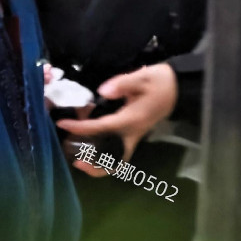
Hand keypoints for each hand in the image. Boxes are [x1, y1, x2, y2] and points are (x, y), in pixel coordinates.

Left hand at [57, 63, 177, 176]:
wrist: (177, 87)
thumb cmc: (159, 81)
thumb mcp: (143, 76)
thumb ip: (122, 83)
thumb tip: (103, 91)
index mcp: (131, 120)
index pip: (101, 128)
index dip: (81, 127)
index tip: (63, 124)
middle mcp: (133, 133)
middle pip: (113, 158)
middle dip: (94, 164)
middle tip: (74, 160)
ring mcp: (135, 136)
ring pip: (116, 158)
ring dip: (99, 164)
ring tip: (79, 159)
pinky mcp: (134, 134)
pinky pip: (118, 150)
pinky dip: (105, 155)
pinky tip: (92, 144)